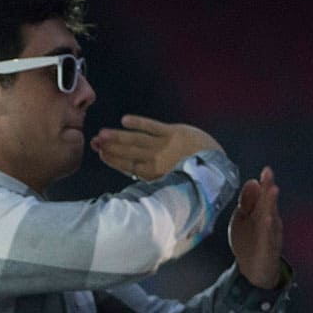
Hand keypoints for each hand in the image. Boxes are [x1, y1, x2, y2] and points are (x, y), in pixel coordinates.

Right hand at [90, 115, 222, 180]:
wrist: (219, 171)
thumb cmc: (197, 184)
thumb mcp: (172, 189)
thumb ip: (153, 186)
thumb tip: (137, 192)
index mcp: (155, 176)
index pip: (129, 166)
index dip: (113, 159)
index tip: (100, 154)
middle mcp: (156, 160)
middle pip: (129, 152)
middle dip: (110, 146)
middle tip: (93, 141)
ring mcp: (165, 145)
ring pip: (136, 140)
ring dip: (117, 136)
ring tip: (102, 133)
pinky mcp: (174, 132)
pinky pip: (152, 126)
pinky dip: (138, 122)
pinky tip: (124, 120)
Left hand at [229, 166, 282, 288]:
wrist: (253, 270)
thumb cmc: (249, 241)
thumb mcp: (243, 219)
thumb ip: (247, 202)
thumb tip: (252, 181)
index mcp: (261, 213)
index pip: (264, 196)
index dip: (265, 183)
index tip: (266, 170)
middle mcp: (268, 222)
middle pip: (268, 203)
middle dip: (268, 188)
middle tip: (268, 174)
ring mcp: (269, 235)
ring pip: (271, 217)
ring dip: (271, 204)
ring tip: (272, 190)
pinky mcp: (267, 249)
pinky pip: (269, 237)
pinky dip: (269, 228)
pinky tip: (268, 218)